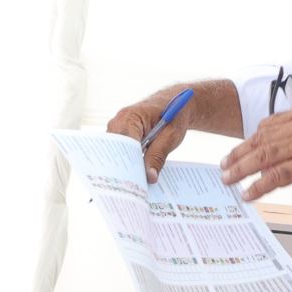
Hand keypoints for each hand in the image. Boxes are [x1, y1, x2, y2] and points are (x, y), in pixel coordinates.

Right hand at [107, 81, 232, 182]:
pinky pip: (120, 151)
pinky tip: (134, 175)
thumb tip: (149, 178)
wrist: (175, 102)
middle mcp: (118, 121)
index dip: (128, 165)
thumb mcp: (171, 136)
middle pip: (116, 150)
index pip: (124, 145)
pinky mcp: (119, 134)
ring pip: (116, 152)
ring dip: (124, 167)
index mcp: (130, 117)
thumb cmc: (174, 115)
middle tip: (131, 189)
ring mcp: (116, 127)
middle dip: (123, 169)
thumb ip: (158, 156)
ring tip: (132, 185)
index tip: (133, 183)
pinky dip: (127, 162)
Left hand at [219, 106, 291, 202]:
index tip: (238, 153)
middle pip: (261, 139)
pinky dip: (258, 185)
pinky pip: (275, 175)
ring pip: (263, 155)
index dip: (249, 141)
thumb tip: (278, 157)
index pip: (268, 125)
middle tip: (225, 167)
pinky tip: (248, 193)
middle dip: (239, 155)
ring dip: (242, 169)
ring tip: (228, 179)